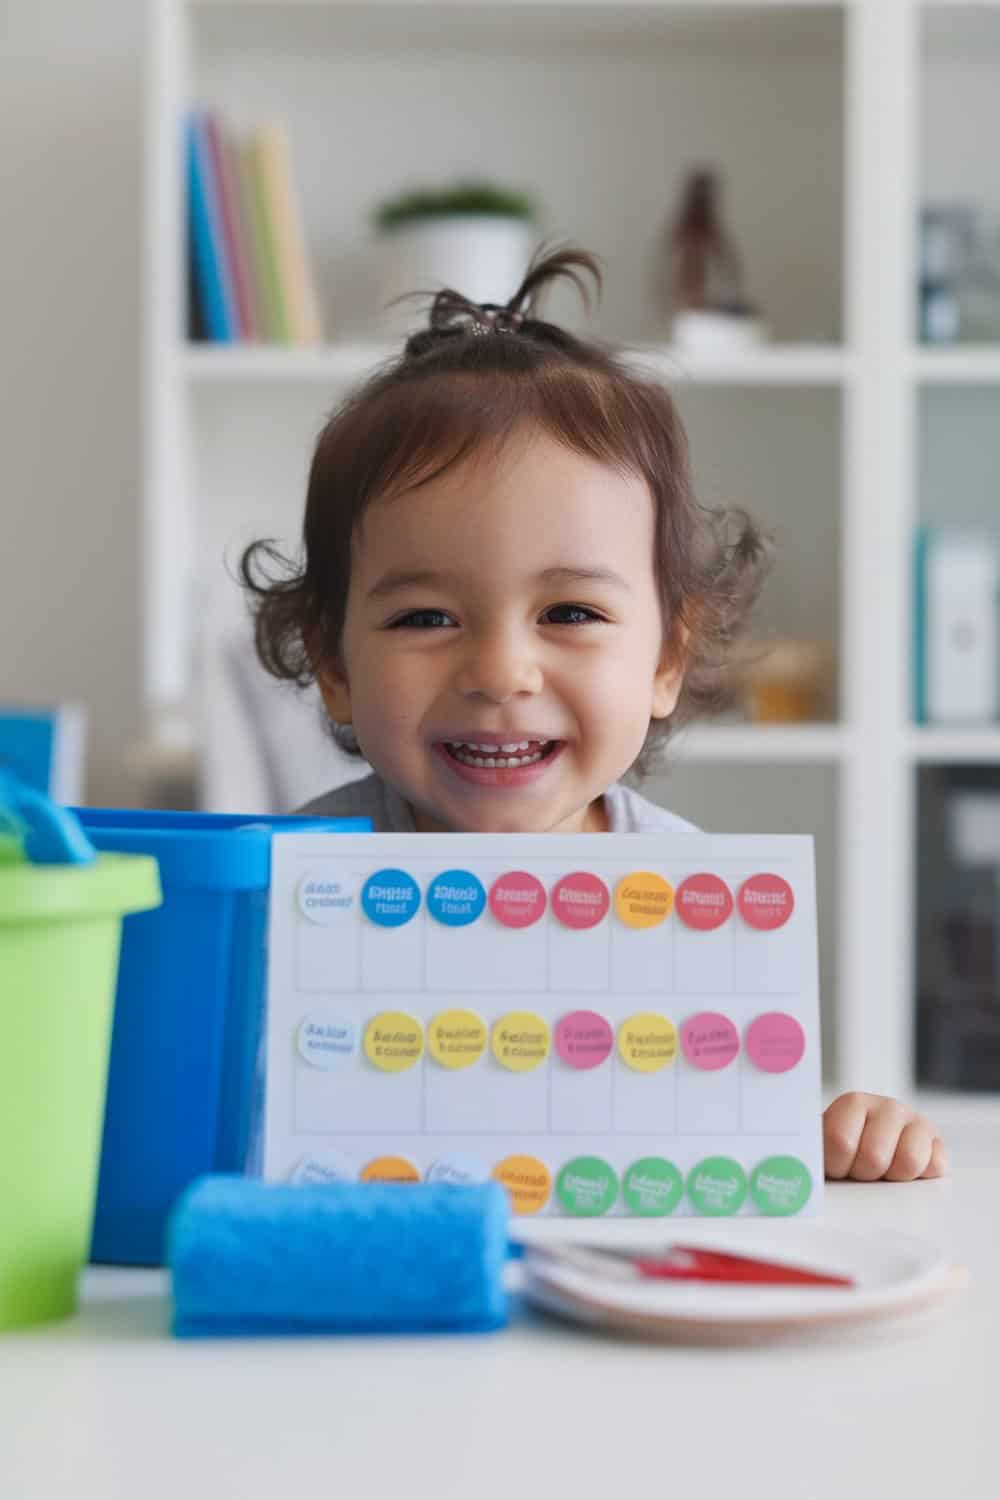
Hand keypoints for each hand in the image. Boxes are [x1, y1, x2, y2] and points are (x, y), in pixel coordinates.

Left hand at [823, 1092, 948, 1180]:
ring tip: (881, 1173)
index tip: (834, 1166)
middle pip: (874, 1157)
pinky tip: (903, 1173)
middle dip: (863, 1174)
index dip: (836, 1165)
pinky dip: (919, 1179)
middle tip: (858, 1171)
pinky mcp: (938, 1143)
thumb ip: (812, 1153)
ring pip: (908, 1162)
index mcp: (853, 1103)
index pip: (840, 1141)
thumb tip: (798, 1170)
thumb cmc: (840, 1157)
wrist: (867, 1156)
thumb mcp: (821, 1149)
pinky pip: (935, 1168)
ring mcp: (917, 1123)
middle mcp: (888, 1107)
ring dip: (892, 1179)